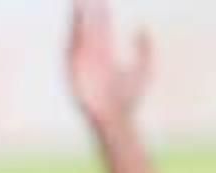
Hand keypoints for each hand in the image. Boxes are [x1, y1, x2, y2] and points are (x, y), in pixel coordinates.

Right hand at [66, 0, 151, 130]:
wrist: (115, 118)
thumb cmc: (130, 100)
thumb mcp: (143, 69)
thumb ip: (144, 49)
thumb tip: (142, 27)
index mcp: (106, 55)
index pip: (102, 28)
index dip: (102, 12)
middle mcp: (92, 56)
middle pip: (89, 27)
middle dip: (88, 10)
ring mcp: (82, 61)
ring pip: (79, 33)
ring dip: (78, 17)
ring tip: (79, 0)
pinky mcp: (74, 69)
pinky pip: (71, 45)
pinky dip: (72, 30)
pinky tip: (76, 17)